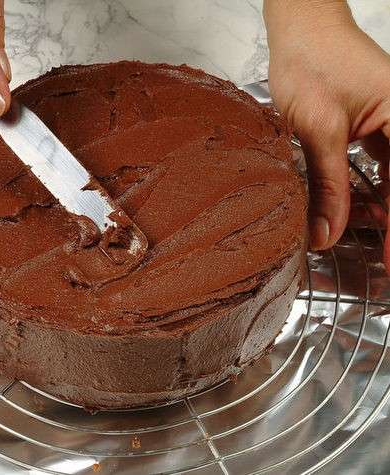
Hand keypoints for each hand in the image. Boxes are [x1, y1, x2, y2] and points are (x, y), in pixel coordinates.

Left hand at [264, 0, 389, 260]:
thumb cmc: (312, 62)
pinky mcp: (375, 126)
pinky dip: (372, 192)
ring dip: (384, 210)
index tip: (389, 261)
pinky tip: (361, 213)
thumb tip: (326, 233)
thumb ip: (326, 184)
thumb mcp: (318, 129)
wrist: (298, 31)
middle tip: (383, 261)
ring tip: (373, 244)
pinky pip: (383, 166)